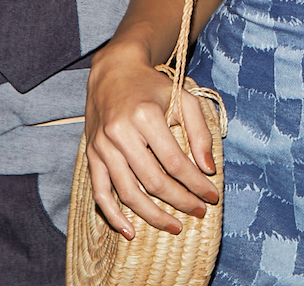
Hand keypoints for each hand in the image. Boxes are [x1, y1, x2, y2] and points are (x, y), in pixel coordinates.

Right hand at [85, 42, 218, 237]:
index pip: (175, 162)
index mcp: (145, 116)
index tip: (211, 196)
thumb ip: (200, 131)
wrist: (114, 72)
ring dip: (153, 215)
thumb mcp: (183, 98)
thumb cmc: (153, 87)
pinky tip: (130, 231)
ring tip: (174, 226)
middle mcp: (120, 133)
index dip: (195, 183)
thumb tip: (208, 169)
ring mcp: (103, 146)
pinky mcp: (91, 156)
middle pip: (153, 180)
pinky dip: (113, 216)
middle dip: (180, 201)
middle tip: (198, 212)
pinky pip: (100, 193)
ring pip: (128, 192)